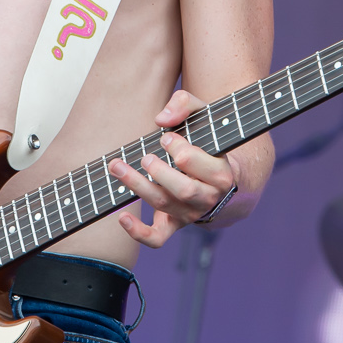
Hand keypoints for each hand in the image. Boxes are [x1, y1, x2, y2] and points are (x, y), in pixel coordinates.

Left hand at [110, 90, 237, 248]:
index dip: (178, 149)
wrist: (224, 181)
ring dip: (137, 185)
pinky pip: (157, 238)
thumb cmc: (211, 144)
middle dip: (160, 171)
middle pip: (183, 189)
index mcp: (222, 173)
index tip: (167, 137)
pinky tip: (122, 217)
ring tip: (117, 166)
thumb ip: (186, 105)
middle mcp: (208, 198)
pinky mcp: (174, 224)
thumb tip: (162, 118)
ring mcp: (190, 213)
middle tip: (147, 157)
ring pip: (164, 205)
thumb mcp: (206, 117)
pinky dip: (138, 232)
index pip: (198, 164)